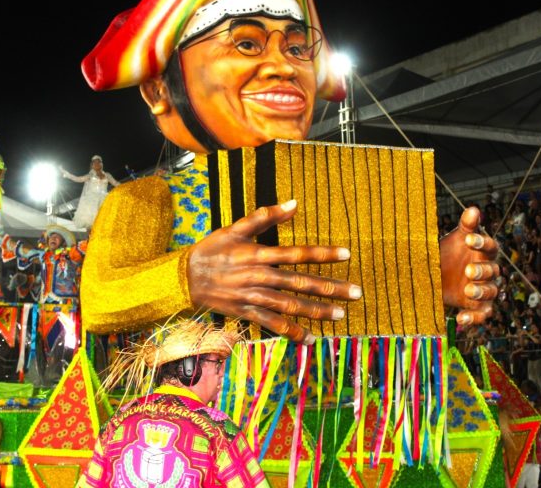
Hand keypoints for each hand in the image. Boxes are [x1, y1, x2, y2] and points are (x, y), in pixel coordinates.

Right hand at [187, 199, 361, 343]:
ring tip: (341, 314)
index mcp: (258, 254)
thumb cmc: (211, 249)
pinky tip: (311, 338)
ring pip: (290, 306)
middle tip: (356, 293)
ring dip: (317, 311)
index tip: (346, 253)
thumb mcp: (234, 228)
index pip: (296, 253)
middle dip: (330, 288)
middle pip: (299, 283)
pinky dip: (291, 332)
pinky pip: (272, 324)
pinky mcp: (246, 312)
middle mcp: (259, 277)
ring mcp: (253, 297)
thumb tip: (293, 203)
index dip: (322, 253)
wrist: (183, 278)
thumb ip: (264, 216)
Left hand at [440, 206, 498, 325]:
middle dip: (482, 270)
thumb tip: (474, 209)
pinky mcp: (478, 307)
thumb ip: (466, 226)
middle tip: (468, 270)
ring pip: (491, 292)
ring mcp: (484, 289)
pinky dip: (474, 318)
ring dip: (480, 291)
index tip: (467, 239)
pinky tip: (460, 319)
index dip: (481, 242)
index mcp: (484, 252)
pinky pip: (483, 314)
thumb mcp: (454, 239)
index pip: (490, 246)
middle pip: (493, 271)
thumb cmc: (449, 254)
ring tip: (467, 290)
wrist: (435, 277)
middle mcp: (488, 271)